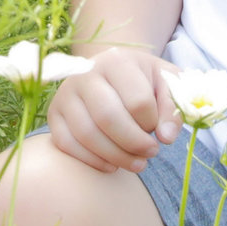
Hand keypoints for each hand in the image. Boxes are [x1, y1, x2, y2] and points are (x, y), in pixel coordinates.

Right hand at [45, 46, 182, 172]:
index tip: (159, 130)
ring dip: (116, 157)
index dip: (152, 124)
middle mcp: (85, 73)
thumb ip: (173, 107)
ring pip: (87, 134)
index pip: (137, 102)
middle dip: (134, 144)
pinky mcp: (54, 114)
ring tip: (137, 163)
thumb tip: (166, 137)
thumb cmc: (143, 79)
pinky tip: (112, 164)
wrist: (110, 70)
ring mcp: (66, 93)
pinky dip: (91, 161)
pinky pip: (66, 144)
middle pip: (108, 118)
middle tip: (151, 153)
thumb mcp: (166, 83)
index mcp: (117, 60)